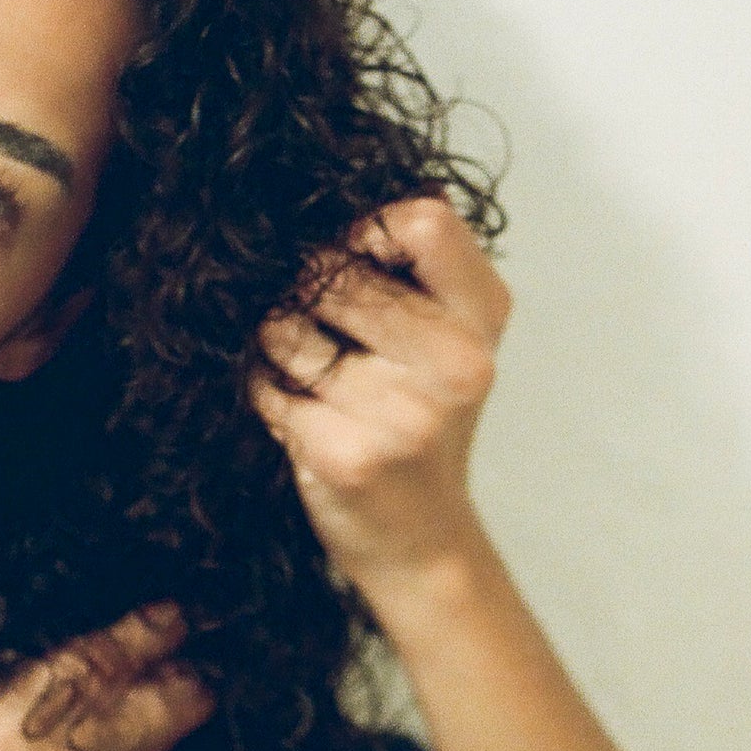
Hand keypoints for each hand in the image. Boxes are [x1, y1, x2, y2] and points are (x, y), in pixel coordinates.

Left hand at [251, 197, 510, 589]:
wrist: (423, 543)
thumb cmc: (423, 422)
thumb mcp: (448, 338)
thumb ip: (412, 269)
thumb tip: (313, 207)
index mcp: (484, 318)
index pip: (423, 220)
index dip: (366, 228)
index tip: (353, 262)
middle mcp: (457, 364)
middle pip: (335, 273)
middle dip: (306, 294)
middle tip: (325, 337)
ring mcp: (404, 413)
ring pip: (286, 326)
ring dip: (278, 344)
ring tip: (314, 379)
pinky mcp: (348, 455)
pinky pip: (266, 384)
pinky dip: (267, 392)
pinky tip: (302, 415)